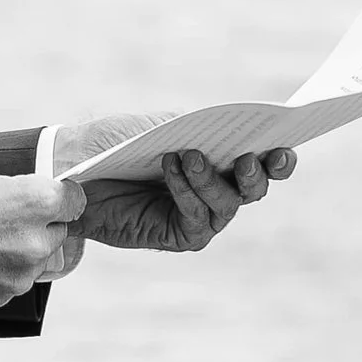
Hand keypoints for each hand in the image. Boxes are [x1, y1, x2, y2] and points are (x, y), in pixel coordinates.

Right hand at [0, 164, 87, 308]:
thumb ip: (15, 191)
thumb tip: (29, 199)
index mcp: (33, 203)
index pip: (74, 201)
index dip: (60, 196)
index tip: (50, 196)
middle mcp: (32, 243)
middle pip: (58, 232)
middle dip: (40, 224)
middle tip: (7, 216)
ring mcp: (15, 277)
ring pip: (37, 260)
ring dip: (21, 250)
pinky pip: (13, 281)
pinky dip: (1, 270)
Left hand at [49, 115, 298, 253]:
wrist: (73, 170)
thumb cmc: (116, 141)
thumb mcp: (157, 126)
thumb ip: (192, 127)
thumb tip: (224, 126)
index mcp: (219, 157)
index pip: (261, 158)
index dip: (279, 156)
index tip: (287, 143)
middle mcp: (217, 188)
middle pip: (255, 187)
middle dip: (259, 173)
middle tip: (249, 158)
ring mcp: (202, 215)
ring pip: (228, 203)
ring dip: (211, 179)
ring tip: (188, 155)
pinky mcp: (181, 236)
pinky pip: (198, 218)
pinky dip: (188, 191)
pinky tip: (172, 168)